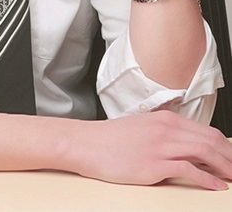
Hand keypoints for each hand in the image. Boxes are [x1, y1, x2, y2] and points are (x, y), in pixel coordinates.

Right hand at [68, 111, 231, 189]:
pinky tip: (216, 186)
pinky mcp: (153, 164)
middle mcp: (166, 129)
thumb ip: (166, 134)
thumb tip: (188, 148)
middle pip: (210, 140)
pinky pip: (188, 169)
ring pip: (204, 151)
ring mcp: (160, 146)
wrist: (86, 144)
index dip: (225, 146)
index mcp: (165, 119)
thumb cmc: (111, 140)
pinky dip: (207, 178)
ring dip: (224, 166)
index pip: (206, 131)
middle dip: (230, 156)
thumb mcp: (143, 128)